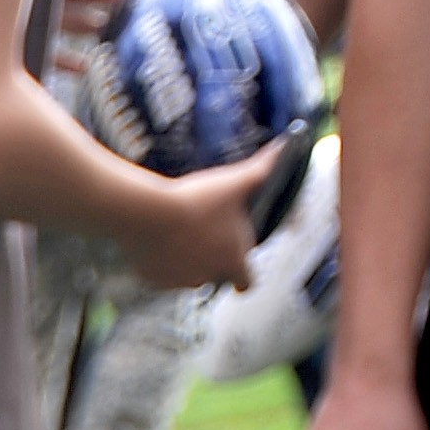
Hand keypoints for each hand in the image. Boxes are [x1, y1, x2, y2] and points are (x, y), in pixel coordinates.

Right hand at [116, 139, 279, 291]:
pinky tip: (158, 240)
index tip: (239, 266)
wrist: (146, 215)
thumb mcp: (234, 182)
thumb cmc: (195, 202)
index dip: (245, 273)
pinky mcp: (154, 279)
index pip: (247, 280)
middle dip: (213, 260)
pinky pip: (161, 273)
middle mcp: (207, 276)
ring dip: (187, 261)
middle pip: (216, 275)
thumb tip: (283, 147)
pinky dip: (162, 261)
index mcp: (233, 259)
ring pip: (188, 275)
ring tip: (178, 234)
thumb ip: (261, 169)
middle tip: (203, 237)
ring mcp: (179, 281)